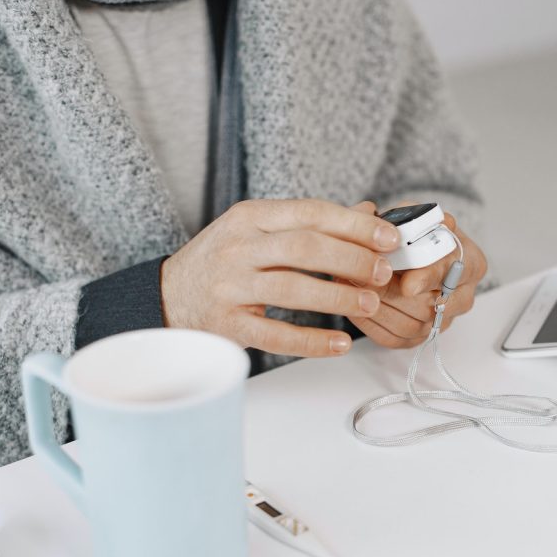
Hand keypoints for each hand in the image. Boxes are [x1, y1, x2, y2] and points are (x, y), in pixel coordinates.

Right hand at [160, 199, 399, 356]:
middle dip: (351, 258)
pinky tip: (340, 344)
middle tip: (383, 272)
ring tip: (369, 303)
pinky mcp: (227, 325)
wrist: (168, 295)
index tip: (389, 238)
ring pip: (291, 288)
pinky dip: (311, 341)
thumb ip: (307, 224)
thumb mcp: (257, 231)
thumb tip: (367, 217)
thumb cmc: (224, 260)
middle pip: (304, 247)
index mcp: (249, 217)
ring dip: (338, 296)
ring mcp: (229, 287)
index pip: (309, 213)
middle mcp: (237, 248)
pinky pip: (275, 335)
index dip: (354, 226)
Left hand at [346, 204, 487, 348]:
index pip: (454, 273)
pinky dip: (369, 323)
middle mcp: (462, 296)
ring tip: (350, 287)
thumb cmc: (415, 235)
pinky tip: (353, 304)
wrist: (410, 256)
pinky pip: (393, 339)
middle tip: (361, 279)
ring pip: (409, 326)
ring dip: (375, 307)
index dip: (428, 279)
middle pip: (429, 306)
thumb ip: (394, 215)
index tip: (408, 284)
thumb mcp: (409, 214)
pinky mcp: (419, 338)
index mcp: (470, 262)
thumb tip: (368, 212)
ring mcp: (442, 321)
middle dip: (390, 293)